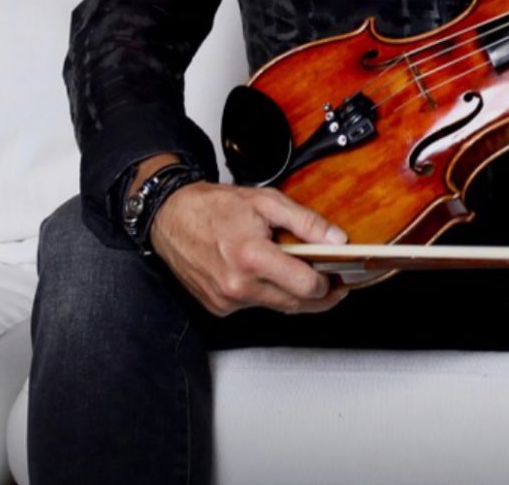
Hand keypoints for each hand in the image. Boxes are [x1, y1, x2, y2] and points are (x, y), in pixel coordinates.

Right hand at [149, 182, 349, 316]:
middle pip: (295, 304)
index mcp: (252, 257)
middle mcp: (238, 285)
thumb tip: (336, 240)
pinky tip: (265, 275)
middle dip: (318, 295)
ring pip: (276, 306)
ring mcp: (226, 300)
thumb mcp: (266, 201)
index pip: (305, 286)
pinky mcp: (218, 307)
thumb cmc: (213, 206)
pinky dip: (266, 293)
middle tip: (331, 282)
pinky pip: (255, 306)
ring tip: (298, 273)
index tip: (338, 277)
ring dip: (291, 294)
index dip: (328, 283)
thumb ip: (305, 222)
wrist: (170, 217)